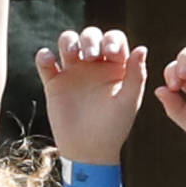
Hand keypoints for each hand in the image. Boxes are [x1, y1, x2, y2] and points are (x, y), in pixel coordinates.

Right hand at [41, 26, 146, 167]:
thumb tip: (142, 47)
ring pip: (67, 42)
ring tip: (70, 54)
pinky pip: (46, 63)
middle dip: (89, 39)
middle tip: (90, 56)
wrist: (89, 150)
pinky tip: (48, 59)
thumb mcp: (129, 101)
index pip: (114, 39)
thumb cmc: (114, 127)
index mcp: (116, 67)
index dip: (112, 40)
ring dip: (68, 41)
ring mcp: (73, 72)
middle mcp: (94, 65)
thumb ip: (137, 74)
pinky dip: (43, 56)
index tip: (110, 53)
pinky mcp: (54, 83)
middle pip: (90, 36)